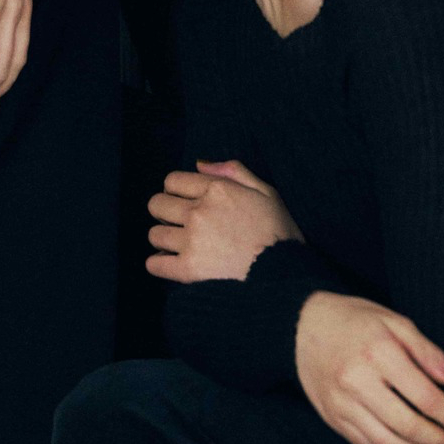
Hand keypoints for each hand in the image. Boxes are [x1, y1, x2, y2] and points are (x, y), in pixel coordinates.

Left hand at [147, 158, 301, 282]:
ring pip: (154, 234)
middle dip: (165, 213)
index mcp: (216, 190)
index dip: (176, 192)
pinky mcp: (189, 270)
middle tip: (178, 225)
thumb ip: (234, 171)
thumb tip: (200, 164)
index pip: (172, 181)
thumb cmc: (281, 236)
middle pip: (156, 204)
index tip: (184, 203)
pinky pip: (155, 264)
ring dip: (163, 240)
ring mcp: (192, 241)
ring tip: (177, 248)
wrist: (289, 280)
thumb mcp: (267, 194)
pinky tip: (170, 265)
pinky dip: (158, 264)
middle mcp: (199, 211)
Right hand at [296, 291, 443, 443]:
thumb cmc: (353, 320)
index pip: (426, 397)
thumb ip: (427, 351)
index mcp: (376, 350)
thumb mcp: (392, 321)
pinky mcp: (333, 417)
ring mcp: (342, 402)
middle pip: (410, 427)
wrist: (300, 324)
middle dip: (443, 441)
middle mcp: (356, 379)